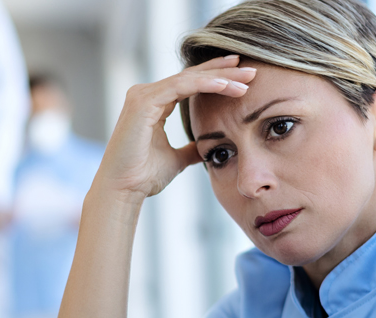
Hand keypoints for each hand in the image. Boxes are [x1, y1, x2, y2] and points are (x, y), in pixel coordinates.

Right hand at [97, 55, 255, 197]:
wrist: (123, 190)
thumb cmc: (143, 177)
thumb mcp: (176, 159)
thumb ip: (190, 149)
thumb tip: (206, 148)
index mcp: (153, 105)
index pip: (189, 84)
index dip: (216, 78)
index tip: (243, 77)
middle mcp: (146, 95)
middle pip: (191, 76)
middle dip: (223, 71)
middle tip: (251, 70)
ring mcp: (142, 96)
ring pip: (188, 78)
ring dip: (219, 77)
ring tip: (246, 79)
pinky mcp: (143, 102)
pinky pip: (180, 86)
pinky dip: (205, 84)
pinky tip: (226, 85)